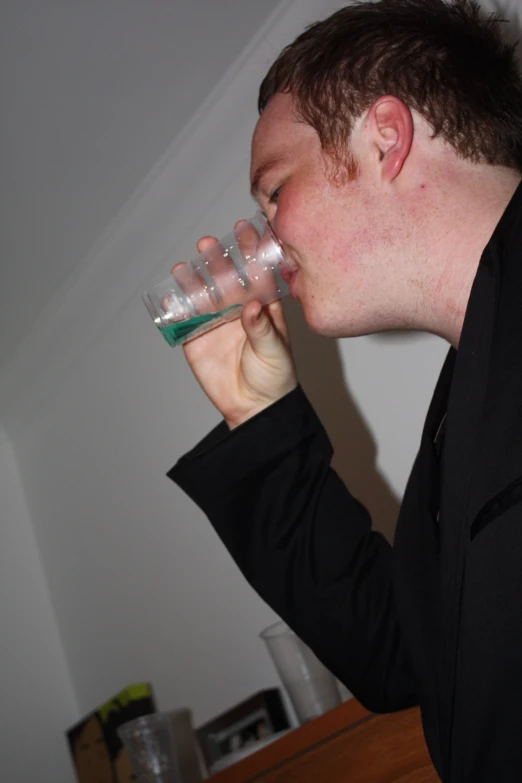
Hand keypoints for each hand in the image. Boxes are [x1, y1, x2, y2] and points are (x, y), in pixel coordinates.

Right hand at [176, 226, 297, 428]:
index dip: (250, 251)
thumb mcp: (275, 352)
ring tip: (186, 265)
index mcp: (263, 306)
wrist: (255, 409)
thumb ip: (262, 329)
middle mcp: (238, 309)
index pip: (256, 273)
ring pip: (203, 294)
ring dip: (194, 278)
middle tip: (209, 244)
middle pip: (226, 278)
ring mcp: (216, 323)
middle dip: (217, 260)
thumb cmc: (275, 379)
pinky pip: (184, 320)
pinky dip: (176, 307)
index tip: (243, 230)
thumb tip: (251, 306)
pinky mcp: (197, 339)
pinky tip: (171, 295)